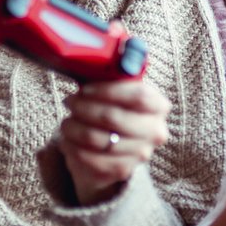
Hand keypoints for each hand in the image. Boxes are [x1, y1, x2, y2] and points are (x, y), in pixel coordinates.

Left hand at [57, 77, 170, 206]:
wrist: (116, 150)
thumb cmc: (113, 110)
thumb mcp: (117, 91)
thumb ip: (112, 74)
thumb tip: (95, 55)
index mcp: (159, 106)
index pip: (138, 96)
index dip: (107, 91)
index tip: (84, 89)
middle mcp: (155, 131)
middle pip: (113, 117)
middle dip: (84, 108)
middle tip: (69, 101)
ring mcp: (140, 153)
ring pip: (97, 139)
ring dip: (73, 128)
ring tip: (66, 122)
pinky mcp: (122, 170)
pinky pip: (89, 158)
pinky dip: (73, 147)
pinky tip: (67, 140)